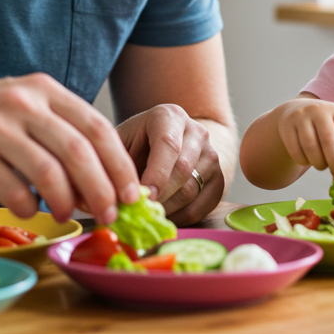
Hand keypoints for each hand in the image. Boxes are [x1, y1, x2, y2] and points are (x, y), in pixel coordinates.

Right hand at [0, 73, 139, 224]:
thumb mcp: (19, 106)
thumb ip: (57, 131)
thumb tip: (102, 179)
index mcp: (42, 90)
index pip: (96, 127)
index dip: (120, 164)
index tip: (133, 193)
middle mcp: (22, 104)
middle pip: (80, 151)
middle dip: (103, 189)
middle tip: (111, 214)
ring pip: (50, 172)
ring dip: (66, 202)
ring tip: (67, 215)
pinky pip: (12, 190)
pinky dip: (28, 207)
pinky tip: (28, 209)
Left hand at [116, 104, 222, 225]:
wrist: (170, 141)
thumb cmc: (138, 143)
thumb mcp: (122, 141)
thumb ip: (117, 160)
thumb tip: (113, 195)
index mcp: (169, 116)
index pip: (168, 144)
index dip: (155, 173)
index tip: (140, 196)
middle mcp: (196, 131)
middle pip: (183, 169)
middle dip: (159, 196)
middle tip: (139, 212)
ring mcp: (212, 154)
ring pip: (192, 190)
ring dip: (167, 209)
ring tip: (146, 215)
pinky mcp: (220, 177)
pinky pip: (202, 206)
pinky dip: (181, 218)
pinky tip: (163, 217)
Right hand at [273, 96, 333, 180]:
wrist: (296, 111)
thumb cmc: (325, 127)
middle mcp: (319, 110)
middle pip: (329, 141)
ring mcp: (300, 116)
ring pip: (311, 147)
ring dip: (319, 163)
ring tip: (322, 166)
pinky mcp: (286, 126)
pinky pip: (295, 150)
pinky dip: (303, 161)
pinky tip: (308, 160)